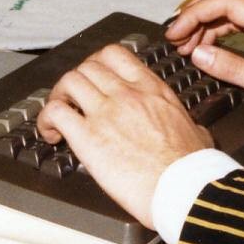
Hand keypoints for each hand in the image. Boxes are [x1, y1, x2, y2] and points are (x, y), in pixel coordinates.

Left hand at [36, 43, 213, 227]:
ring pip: (69, 81)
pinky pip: (55, 112)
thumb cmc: (192, 168)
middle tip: (73, 100)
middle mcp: (128, 94)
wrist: (183, 188)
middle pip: (87, 66)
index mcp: (153, 90)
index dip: (96, 64)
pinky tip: (52, 134)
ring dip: (59, 97)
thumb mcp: (197, 133)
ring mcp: (106, 112)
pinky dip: (46, 120)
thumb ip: (189, 126)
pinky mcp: (88, 137)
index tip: (94, 79)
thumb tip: (194, 132)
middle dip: (76, 81)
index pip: (115, 55)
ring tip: (59, 117)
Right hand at [164, 0, 243, 123]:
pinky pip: (242, 15)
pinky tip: (208, 44)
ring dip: (207, 19)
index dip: (195, 13)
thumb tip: (199, 54)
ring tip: (188, 46)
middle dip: (197, 11)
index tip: (176, 34)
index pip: (226, 1)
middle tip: (177, 37)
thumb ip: (234, 69)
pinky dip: (220, 25)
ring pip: (233, 2)